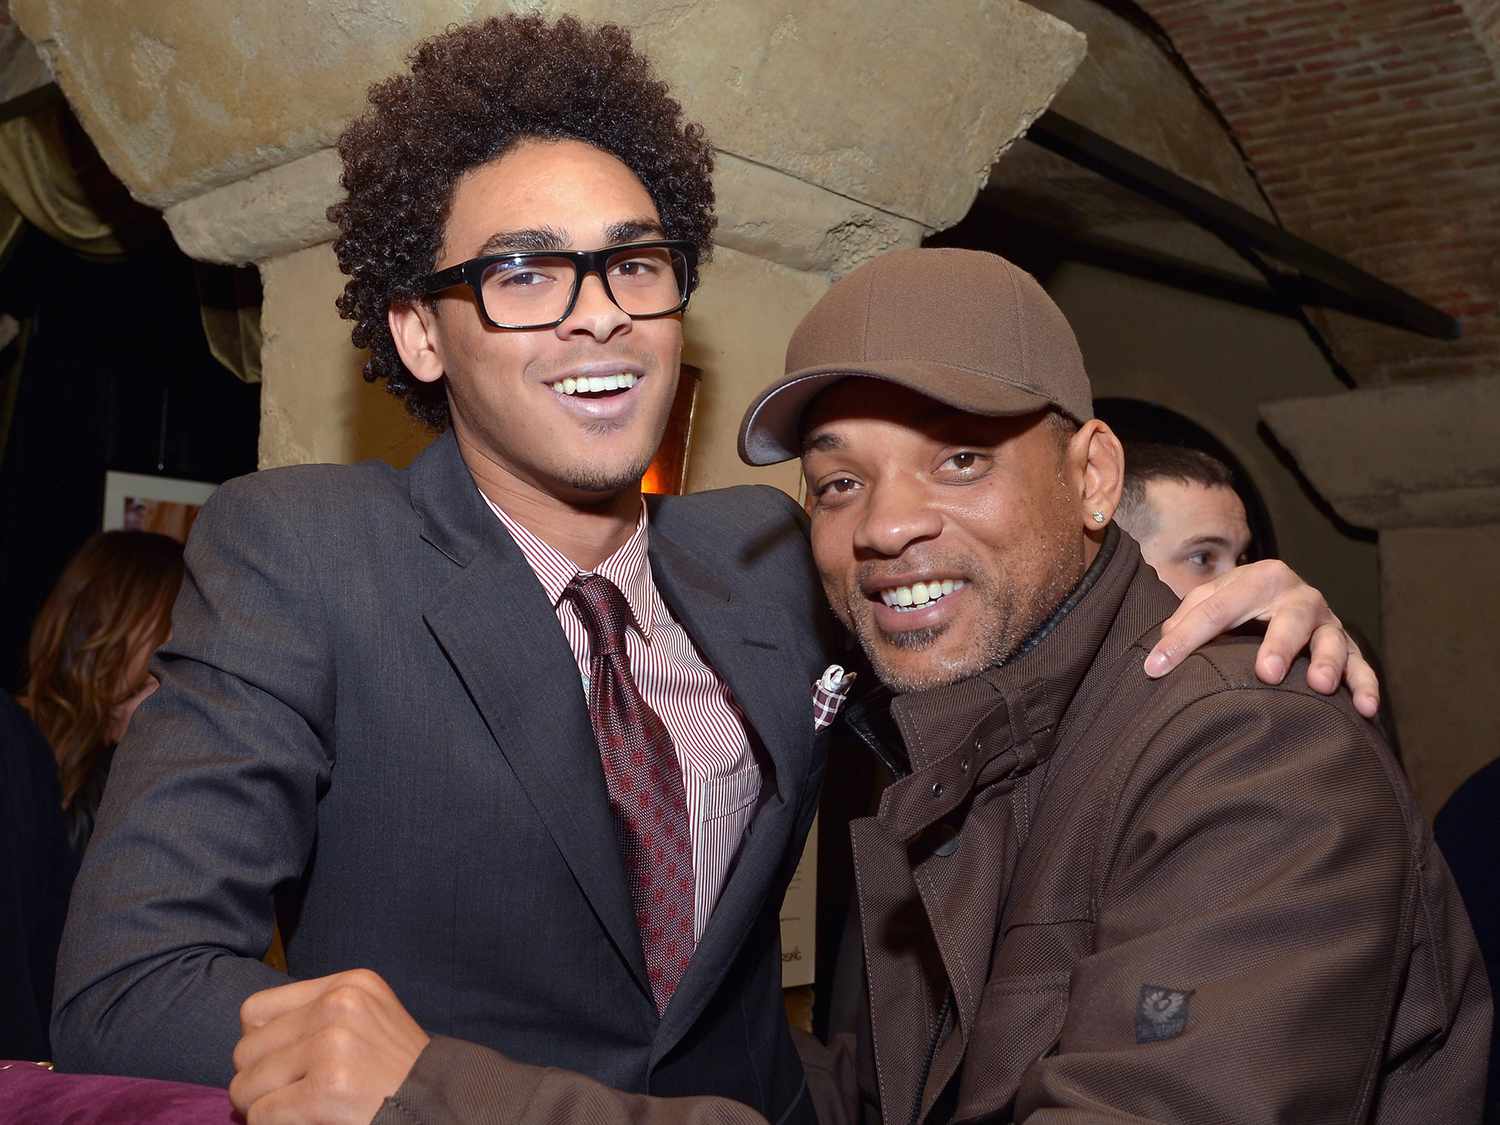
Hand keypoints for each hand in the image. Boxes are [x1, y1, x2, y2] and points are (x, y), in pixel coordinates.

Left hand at [229, 969, 430, 1124]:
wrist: (438, 1105)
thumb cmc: (396, 1071)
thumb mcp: (367, 1019)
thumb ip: (316, 1017)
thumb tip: (246, 1046)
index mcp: (349, 984)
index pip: (255, 1010)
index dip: (258, 1045)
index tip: (281, 1066)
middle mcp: (339, 1005)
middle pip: (245, 1050)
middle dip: (257, 1081)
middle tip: (286, 1097)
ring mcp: (332, 1045)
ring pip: (247, 1085)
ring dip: (262, 1107)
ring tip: (295, 1111)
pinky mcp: (327, 1088)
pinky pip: (262, 1114)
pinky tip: (306, 1122)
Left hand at [1143, 559, 1379, 717]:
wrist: (1281, 595)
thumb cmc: (1238, 605)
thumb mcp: (1211, 601)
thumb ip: (1186, 620)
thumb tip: (1160, 650)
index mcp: (1258, 578)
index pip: (1216, 609)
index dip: (1184, 640)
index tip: (1156, 668)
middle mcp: (1298, 596)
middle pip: (1290, 619)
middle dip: (1280, 645)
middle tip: (1267, 673)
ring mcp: (1326, 622)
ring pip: (1332, 640)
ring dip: (1328, 662)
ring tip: (1320, 686)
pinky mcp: (1347, 646)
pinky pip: (1361, 665)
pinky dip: (1366, 685)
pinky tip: (1365, 709)